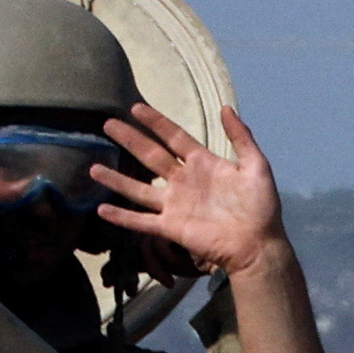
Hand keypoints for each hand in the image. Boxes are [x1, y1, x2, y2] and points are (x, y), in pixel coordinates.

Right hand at [92, 102, 289, 281]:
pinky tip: (101, 210)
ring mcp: (174, 205)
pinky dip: (121, 217)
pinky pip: (141, 222)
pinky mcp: (170, 228)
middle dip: (129, 140)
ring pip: (138, 189)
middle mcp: (183, 181)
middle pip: (150, 156)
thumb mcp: (256, 166)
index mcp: (203, 164)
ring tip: (93, 167)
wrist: (257, 244)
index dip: (156, 122)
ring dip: (116, 179)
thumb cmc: (260, 207)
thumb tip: (226, 107)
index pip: (174, 137)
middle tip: (108, 124)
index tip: (136, 108)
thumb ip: (241, 137)